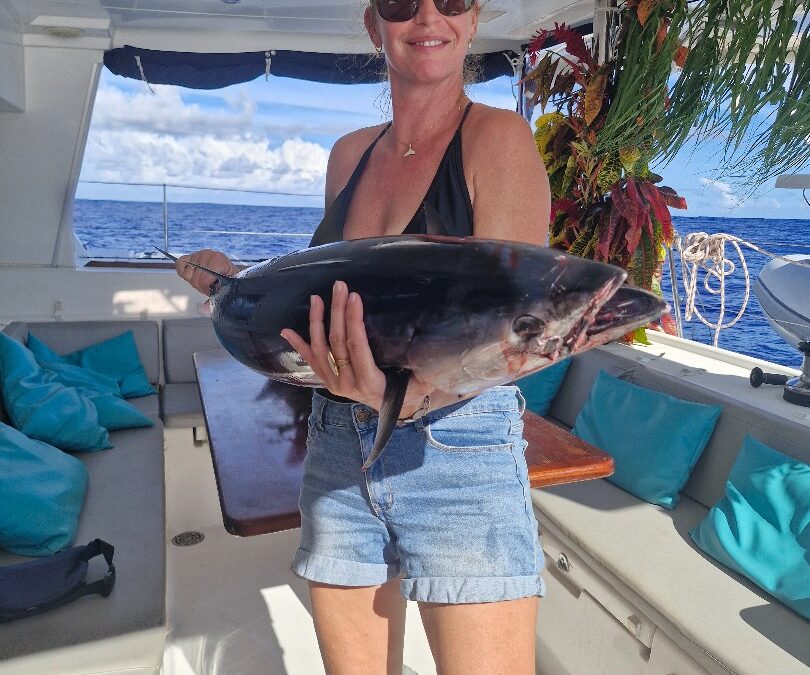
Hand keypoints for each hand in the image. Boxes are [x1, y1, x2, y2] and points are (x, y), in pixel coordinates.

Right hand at [175, 249, 240, 295]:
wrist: (228, 272)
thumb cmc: (228, 280)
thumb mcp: (227, 290)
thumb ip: (217, 299)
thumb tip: (205, 308)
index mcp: (219, 260)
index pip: (203, 279)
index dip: (206, 288)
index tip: (212, 289)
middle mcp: (208, 254)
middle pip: (195, 278)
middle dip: (201, 286)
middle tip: (208, 286)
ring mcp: (198, 254)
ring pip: (187, 273)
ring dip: (193, 280)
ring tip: (203, 281)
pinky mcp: (190, 256)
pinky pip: (180, 264)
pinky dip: (183, 271)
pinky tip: (192, 274)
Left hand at [280, 280, 432, 414]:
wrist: (391, 411)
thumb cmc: (409, 391)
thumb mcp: (420, 384)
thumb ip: (426, 373)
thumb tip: (434, 357)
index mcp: (369, 383)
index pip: (357, 348)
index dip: (354, 322)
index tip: (356, 297)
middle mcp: (347, 385)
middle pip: (337, 343)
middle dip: (338, 312)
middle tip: (340, 287)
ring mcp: (334, 383)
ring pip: (321, 349)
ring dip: (317, 322)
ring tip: (317, 298)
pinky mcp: (328, 380)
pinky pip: (311, 360)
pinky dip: (298, 345)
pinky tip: (286, 330)